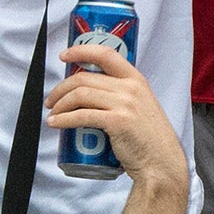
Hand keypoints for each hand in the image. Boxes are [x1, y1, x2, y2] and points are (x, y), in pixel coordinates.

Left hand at [45, 43, 189, 193]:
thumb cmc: (148, 137)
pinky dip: (63, 119)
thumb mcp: (139, 105)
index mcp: (136, 80)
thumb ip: (120, 94)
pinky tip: (56, 123)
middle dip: (60, 89)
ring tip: (53, 114)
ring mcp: (125, 104)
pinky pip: (81, 115)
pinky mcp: (117, 121)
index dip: (81, 51)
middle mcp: (131, 88)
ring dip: (59, 104)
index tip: (64, 55)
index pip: (106, 54)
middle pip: (84, 78)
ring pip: (79, 94)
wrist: (161, 162)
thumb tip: (89, 89)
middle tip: (51, 100)